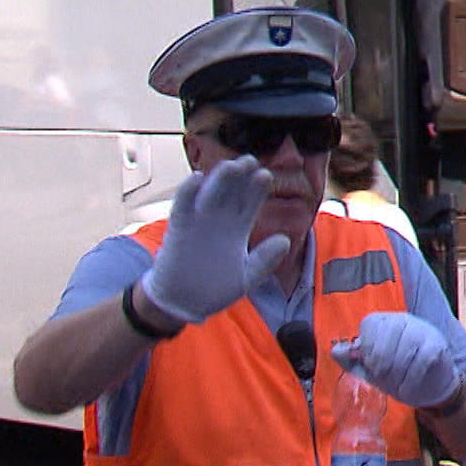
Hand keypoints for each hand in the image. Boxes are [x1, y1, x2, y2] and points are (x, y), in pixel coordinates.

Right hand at [139, 157, 291, 324]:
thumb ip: (265, 260)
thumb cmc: (214, 289)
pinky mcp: (179, 228)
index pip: (249, 203)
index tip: (265, 176)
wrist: (183, 303)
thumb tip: (285, 241)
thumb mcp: (246, 277)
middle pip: (231, 192)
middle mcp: (219, 221)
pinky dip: (187, 192)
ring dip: (218, 180)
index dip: (256, 189)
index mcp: (237, 229)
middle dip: (240, 177)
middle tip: (250, 161)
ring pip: (209, 194)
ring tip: (231, 167)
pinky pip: (182, 206)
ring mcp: (198, 222)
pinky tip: (197, 178)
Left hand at [332, 312, 459, 408]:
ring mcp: (422, 330)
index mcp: (384, 321)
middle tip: (387, 379)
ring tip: (398, 385)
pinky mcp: (437, 345)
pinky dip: (411, 381)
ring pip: (401, 355)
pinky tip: (408, 387)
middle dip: (381, 369)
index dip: (368, 352)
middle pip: (382, 344)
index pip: (369, 326)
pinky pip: (420, 362)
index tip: (373, 366)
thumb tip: (335, 352)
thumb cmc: (397, 374)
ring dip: (396, 378)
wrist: (429, 385)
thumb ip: (351, 360)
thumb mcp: (370, 369)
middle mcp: (403, 319)